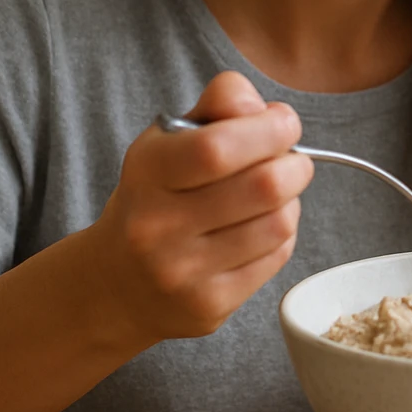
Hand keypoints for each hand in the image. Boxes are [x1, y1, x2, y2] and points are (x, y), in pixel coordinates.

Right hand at [84, 71, 311, 347]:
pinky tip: (260, 228)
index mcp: (147, 172)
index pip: (218, 147)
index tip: (284, 122)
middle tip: (291, 160)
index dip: (269, 128)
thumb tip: (267, 109)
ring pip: (279, 223)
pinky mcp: (208, 306)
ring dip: (291, 201)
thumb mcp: (169, 140)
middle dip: (295, 164)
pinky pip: (277, 257)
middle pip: (264, 185)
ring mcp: (182, 272)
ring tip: (273, 195)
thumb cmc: (157, 196)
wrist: (115, 283)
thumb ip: (219, 105)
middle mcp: (157, 225)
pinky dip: (282, 235)